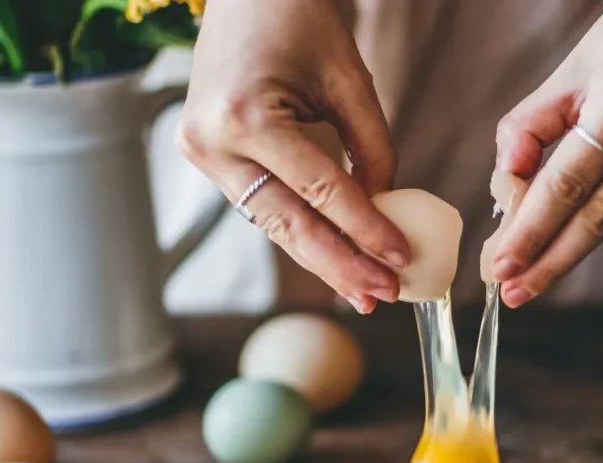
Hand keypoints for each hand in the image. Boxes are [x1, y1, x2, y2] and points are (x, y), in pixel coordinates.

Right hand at [178, 0, 407, 313]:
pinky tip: (334, 256)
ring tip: (363, 290)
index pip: (321, 191)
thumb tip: (384, 210)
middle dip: (340, 264)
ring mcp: (201, 152)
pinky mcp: (205, 156)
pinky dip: (300, 229)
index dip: (365, 230)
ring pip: (272, 223)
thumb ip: (372, 147)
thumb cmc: (299, 19)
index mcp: (246, 116)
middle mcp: (213, 142)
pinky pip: (262, 203)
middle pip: (288, 222)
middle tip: (382, 295)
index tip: (401, 259)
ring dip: (321, 258)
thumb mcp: (349, 79)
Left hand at [491, 0, 602, 306]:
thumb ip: (532, 125)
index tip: (501, 266)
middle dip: (551, 260)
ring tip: (538, 267)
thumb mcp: (576, 64)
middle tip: (514, 293)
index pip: (570, 181)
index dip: (532, 229)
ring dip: (578, 242)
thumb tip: (504, 186)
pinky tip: (599, 206)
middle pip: (601, 216)